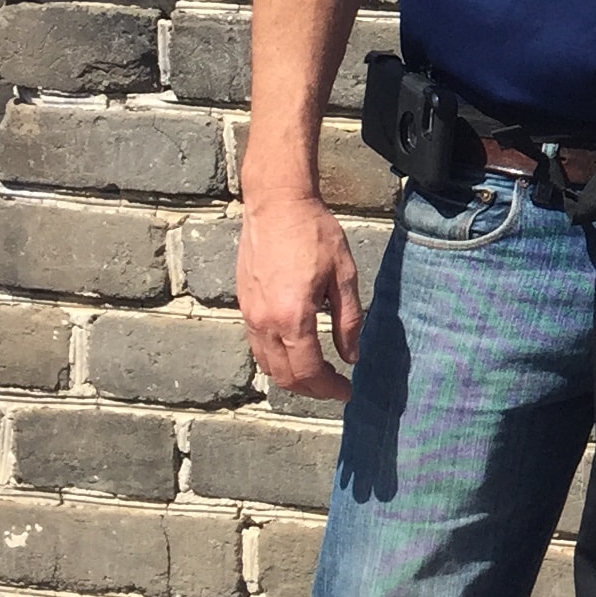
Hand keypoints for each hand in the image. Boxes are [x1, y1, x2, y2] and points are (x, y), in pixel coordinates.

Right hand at [236, 190, 365, 401]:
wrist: (276, 204)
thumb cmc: (314, 234)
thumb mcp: (344, 276)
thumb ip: (348, 321)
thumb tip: (352, 357)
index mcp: (293, 317)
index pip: (309, 371)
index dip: (329, 388)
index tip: (347, 392)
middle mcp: (265, 322)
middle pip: (284, 376)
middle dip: (311, 389)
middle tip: (335, 387)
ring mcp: (250, 315)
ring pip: (267, 365)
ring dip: (292, 377)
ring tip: (318, 373)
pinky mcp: (244, 305)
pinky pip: (258, 346)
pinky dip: (277, 359)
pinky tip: (297, 351)